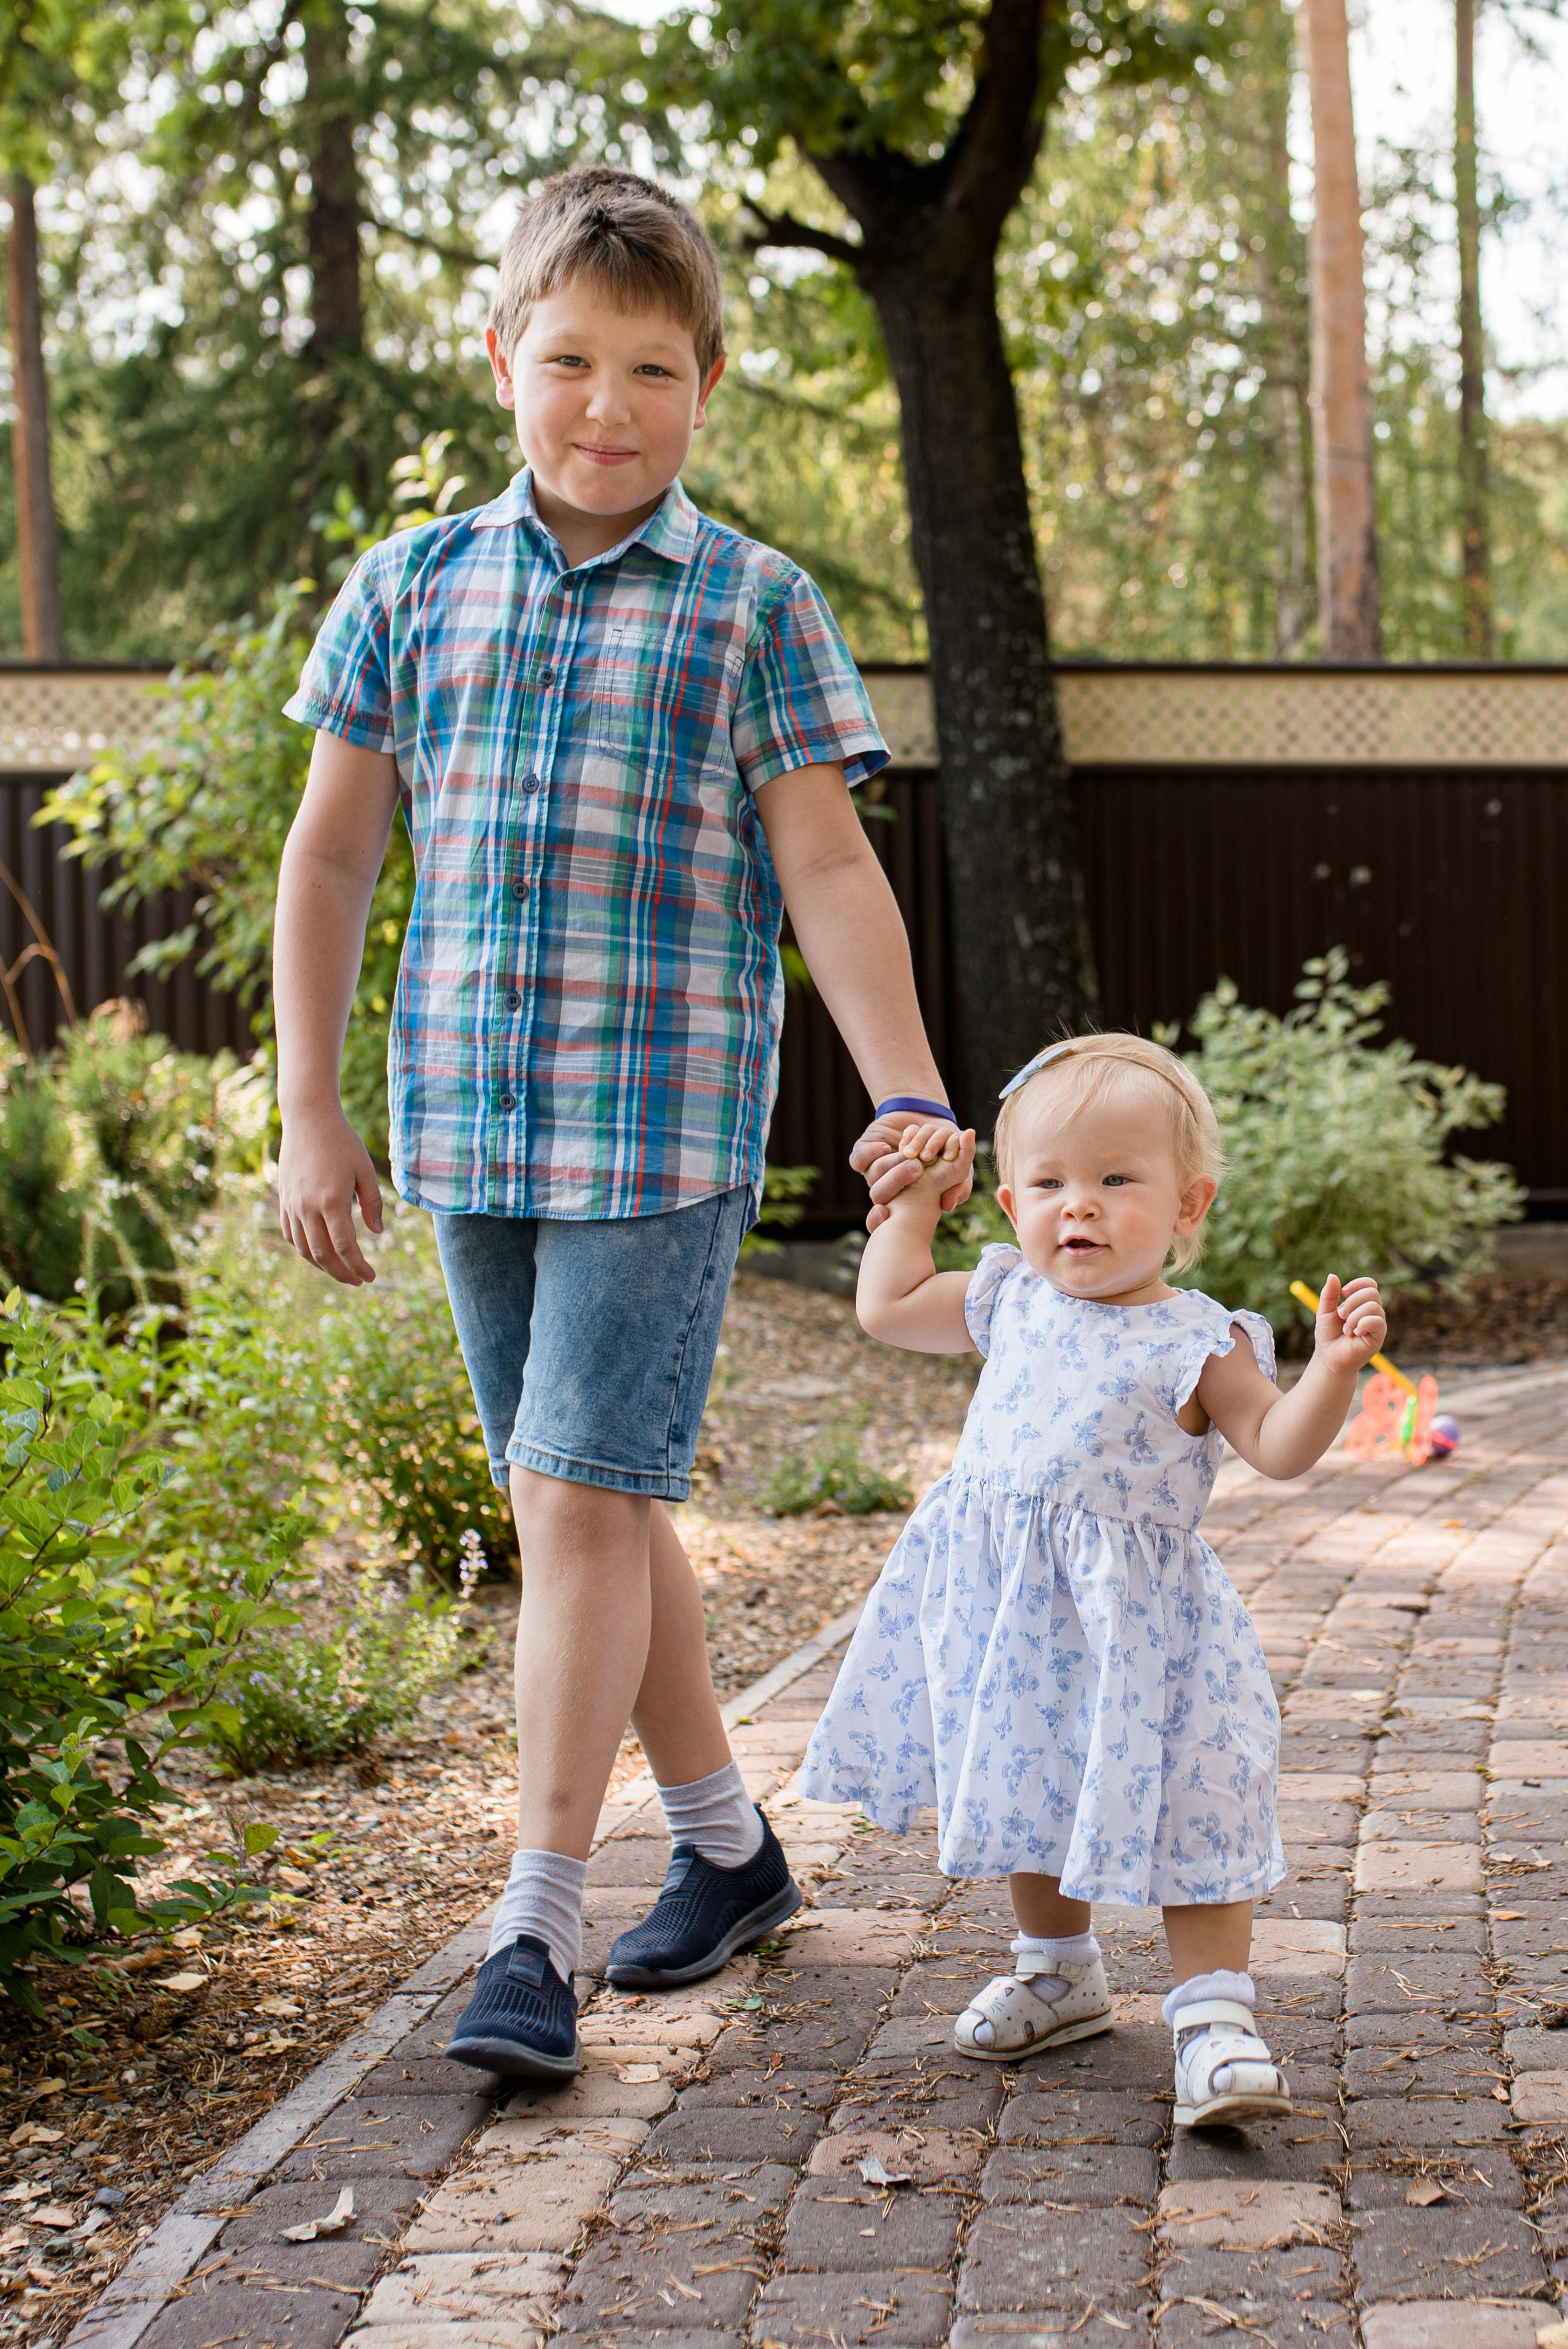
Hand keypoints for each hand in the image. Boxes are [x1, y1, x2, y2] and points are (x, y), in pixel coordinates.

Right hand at [277, 1106, 384, 1283]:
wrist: (308, 1119)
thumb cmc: (342, 1142)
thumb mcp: (365, 1169)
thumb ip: (373, 1203)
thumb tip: (378, 1233)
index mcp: (332, 1201)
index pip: (345, 1247)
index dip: (357, 1266)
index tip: (370, 1276)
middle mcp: (308, 1207)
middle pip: (323, 1254)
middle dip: (341, 1273)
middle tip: (358, 1281)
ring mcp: (292, 1204)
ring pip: (304, 1248)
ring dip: (322, 1266)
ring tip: (340, 1271)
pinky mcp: (284, 1199)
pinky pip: (290, 1234)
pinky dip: (304, 1250)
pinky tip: (318, 1253)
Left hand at [851, 1113, 972, 1230]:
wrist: (929, 1119)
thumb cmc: (946, 1152)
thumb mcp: (960, 1171)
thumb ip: (958, 1188)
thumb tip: (947, 1206)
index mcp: (902, 1201)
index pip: (878, 1220)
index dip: (875, 1221)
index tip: (884, 1213)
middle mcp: (885, 1188)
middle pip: (877, 1194)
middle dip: (896, 1180)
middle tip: (917, 1167)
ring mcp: (873, 1170)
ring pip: (873, 1172)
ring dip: (894, 1162)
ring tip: (911, 1152)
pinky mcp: (864, 1150)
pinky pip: (859, 1159)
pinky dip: (873, 1152)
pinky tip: (887, 1147)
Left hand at [1314, 1273, 1386, 1372]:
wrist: (1329, 1357)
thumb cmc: (1328, 1335)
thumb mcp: (1324, 1312)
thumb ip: (1329, 1295)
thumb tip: (1332, 1275)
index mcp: (1361, 1302)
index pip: (1369, 1284)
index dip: (1356, 1285)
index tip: (1342, 1294)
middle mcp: (1372, 1311)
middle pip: (1372, 1292)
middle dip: (1351, 1302)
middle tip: (1341, 1316)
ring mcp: (1377, 1324)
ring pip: (1373, 1306)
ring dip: (1354, 1317)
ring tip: (1346, 1330)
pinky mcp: (1379, 1336)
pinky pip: (1377, 1321)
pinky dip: (1362, 1324)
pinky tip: (1354, 1334)